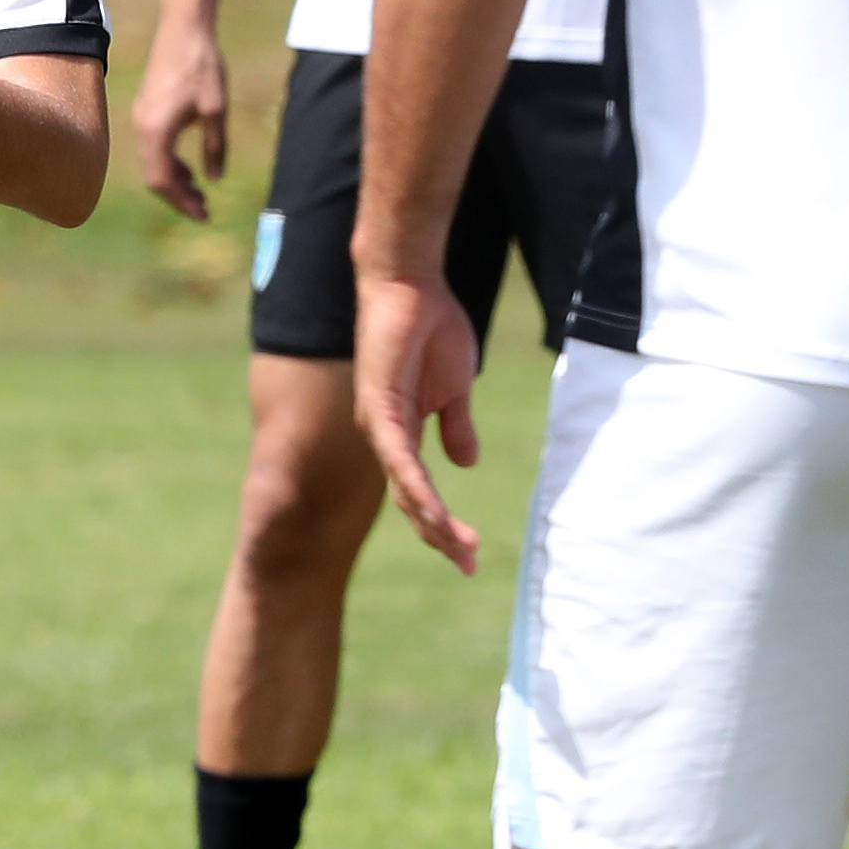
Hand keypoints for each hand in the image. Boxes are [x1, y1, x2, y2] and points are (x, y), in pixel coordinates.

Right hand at [132, 20, 230, 221]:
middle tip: (204, 209)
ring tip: (199, 191)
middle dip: (178, 196)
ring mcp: (141, 118)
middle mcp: (142, 128)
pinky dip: (168, 162)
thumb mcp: (216, 110)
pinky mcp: (146, 109)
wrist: (183, 26)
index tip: (205, 214)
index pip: (162, 180)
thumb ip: (215, 147)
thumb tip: (214, 179)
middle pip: (154, 176)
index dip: (182, 202)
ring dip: (173, 180)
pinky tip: (188, 166)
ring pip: (152, 162)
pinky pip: (153, 148)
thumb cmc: (202, 66)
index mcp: (156, 131)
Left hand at [353, 270, 485, 571]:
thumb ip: (456, 425)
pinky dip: (415, 486)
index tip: (469, 554)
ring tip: (459, 548)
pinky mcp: (380, 405)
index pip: (420, 493)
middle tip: (468, 565)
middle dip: (440, 537)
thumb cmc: (431, 327)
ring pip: (404, 488)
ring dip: (432, 521)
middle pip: (410, 501)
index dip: (442, 525)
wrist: (411, 283)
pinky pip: (398, 457)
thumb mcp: (455, 387)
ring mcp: (379, 423)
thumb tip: (465, 463)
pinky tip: (432, 511)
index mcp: (400, 433)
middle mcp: (384, 436)